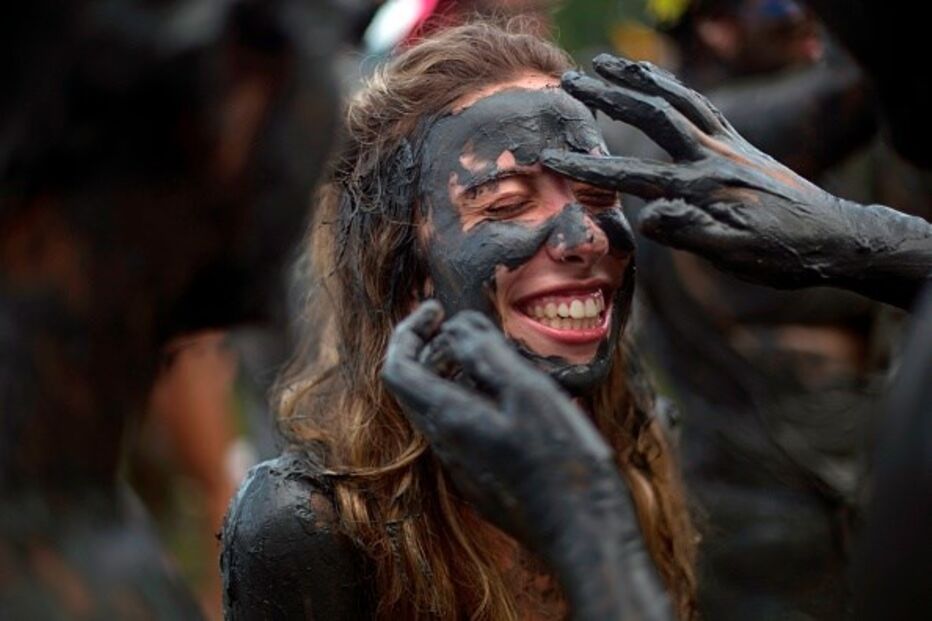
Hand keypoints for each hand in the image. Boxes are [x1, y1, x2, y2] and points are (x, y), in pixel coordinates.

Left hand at [382, 301, 672, 620]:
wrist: (585, 537)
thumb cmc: (563, 463)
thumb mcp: (527, 392)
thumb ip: (485, 354)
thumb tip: (454, 327)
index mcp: (448, 418)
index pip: (397, 367)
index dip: (408, 331)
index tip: (437, 309)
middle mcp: (446, 445)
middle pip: (416, 385)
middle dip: (434, 347)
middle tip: (470, 327)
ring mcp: (463, 467)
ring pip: (442, 406)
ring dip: (459, 372)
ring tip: (502, 357)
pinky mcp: (484, 481)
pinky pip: (465, 428)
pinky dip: (478, 399)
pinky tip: (520, 398)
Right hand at [540, 54, 931, 306]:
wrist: (835, 237)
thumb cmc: (781, 254)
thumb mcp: (734, 255)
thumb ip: (691, 233)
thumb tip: (647, 217)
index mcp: (703, 187)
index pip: (633, 176)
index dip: (589, 169)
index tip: (551, 158)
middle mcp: (713, 155)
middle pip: (653, 112)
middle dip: (608, 94)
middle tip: (571, 78)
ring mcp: (727, 143)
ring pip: (677, 98)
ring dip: (639, 76)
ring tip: (607, 62)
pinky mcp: (739, 142)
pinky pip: (699, 103)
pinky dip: (672, 87)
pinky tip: (657, 84)